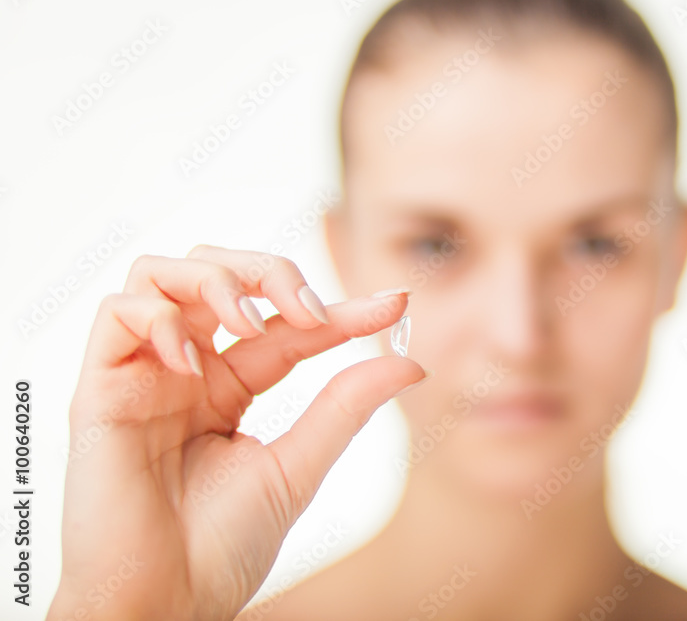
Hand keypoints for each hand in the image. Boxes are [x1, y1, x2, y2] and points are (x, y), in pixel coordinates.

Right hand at [47, 245, 424, 620]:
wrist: (165, 603)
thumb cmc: (222, 548)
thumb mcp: (297, 468)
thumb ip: (344, 408)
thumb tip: (411, 363)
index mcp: (230, 385)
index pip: (286, 326)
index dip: (341, 310)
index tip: (395, 306)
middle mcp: (187, 369)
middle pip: (219, 272)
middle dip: (269, 271)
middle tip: (308, 311)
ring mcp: (144, 374)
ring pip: (163, 274)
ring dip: (215, 279)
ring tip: (249, 322)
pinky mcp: (102, 387)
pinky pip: (116, 313)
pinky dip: (159, 316)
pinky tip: (191, 358)